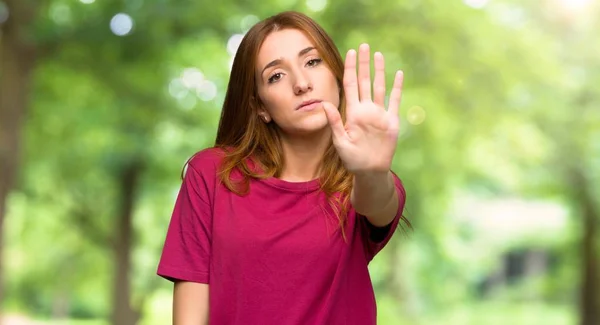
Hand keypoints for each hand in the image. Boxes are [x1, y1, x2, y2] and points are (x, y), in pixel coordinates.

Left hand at [321, 43, 403, 173]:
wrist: (370, 171)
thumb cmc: (352, 159)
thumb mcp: (340, 141)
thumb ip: (333, 122)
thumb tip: (323, 103)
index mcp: (352, 112)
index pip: (350, 85)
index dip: (350, 69)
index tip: (349, 53)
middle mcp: (365, 109)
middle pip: (365, 81)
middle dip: (363, 63)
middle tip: (363, 45)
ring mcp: (379, 114)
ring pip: (379, 87)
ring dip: (379, 71)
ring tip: (378, 54)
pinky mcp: (391, 121)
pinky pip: (394, 101)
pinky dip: (397, 87)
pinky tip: (398, 74)